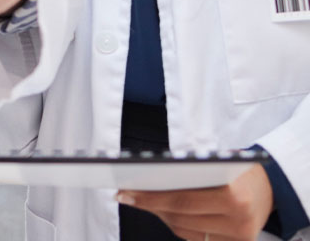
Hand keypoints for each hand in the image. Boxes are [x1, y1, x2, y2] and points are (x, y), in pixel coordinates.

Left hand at [117, 164, 273, 239]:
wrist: (271, 185)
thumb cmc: (237, 168)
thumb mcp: (215, 162)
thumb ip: (188, 172)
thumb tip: (147, 177)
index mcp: (233, 195)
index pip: (181, 201)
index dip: (149, 198)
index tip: (124, 192)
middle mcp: (237, 220)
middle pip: (180, 217)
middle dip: (149, 205)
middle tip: (125, 194)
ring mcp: (238, 238)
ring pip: (184, 230)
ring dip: (161, 215)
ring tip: (142, 200)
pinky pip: (196, 239)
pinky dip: (178, 225)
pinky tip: (164, 212)